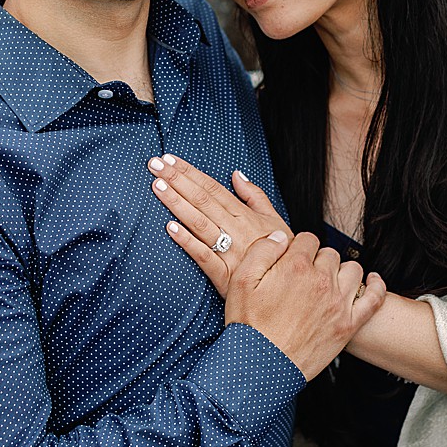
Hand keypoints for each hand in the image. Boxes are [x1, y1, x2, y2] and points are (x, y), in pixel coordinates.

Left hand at [151, 154, 289, 298]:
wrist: (292, 287)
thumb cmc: (282, 252)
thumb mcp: (275, 220)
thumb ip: (255, 196)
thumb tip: (237, 174)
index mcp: (245, 215)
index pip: (212, 187)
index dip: (190, 172)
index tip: (169, 159)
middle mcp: (235, 229)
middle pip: (202, 199)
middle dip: (177, 180)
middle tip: (154, 164)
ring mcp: (229, 251)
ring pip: (199, 222)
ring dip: (177, 203)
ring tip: (157, 186)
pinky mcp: (224, 274)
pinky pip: (204, 256)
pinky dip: (187, 242)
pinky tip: (170, 228)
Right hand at [220, 227, 386, 380]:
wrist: (261, 366)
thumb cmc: (249, 326)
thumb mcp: (240, 281)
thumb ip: (262, 250)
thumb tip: (281, 236)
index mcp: (295, 267)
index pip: (307, 239)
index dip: (297, 247)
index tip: (290, 259)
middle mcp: (321, 281)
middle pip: (330, 254)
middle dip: (317, 259)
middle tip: (303, 275)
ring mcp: (339, 303)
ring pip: (352, 270)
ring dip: (341, 271)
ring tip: (327, 281)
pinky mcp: (349, 324)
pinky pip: (374, 298)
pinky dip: (376, 286)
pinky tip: (371, 281)